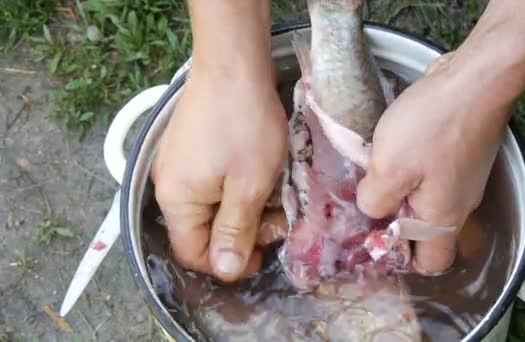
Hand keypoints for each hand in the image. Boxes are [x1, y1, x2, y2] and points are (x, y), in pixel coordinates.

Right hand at [150, 68, 287, 281]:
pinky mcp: (190, 149)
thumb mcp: (249, 185)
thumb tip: (226, 271)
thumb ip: (235, 231)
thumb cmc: (244, 126)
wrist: (232, 65)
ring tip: (273, 191)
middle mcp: (169, 187)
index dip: (229, 262)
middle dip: (243, 232)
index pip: (195, 254)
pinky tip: (260, 173)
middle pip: (203, 231)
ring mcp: (178, 165)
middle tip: (278, 216)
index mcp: (177, 201)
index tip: (263, 251)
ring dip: (245, 208)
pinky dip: (237, 187)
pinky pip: (212, 183)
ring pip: (212, 207)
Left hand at [356, 52, 511, 273]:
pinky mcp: (462, 154)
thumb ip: (375, 200)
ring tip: (378, 171)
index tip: (377, 236)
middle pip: (428, 232)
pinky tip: (396, 151)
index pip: (431, 263)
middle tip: (372, 199)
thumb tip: (372, 208)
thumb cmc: (432, 127)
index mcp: (443, 219)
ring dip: (403, 192)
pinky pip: (434, 176)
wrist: (474, 80)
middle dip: (398, 221)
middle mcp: (460, 205)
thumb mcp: (389, 168)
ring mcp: (465, 178)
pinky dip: (415, 171)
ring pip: (429, 201)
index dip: (404, 257)